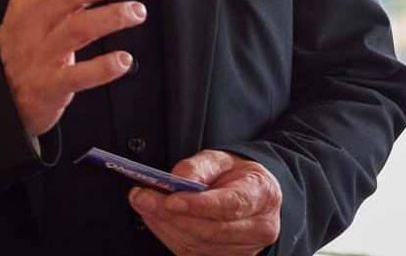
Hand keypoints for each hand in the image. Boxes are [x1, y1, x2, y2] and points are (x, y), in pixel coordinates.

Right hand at [0, 0, 149, 135]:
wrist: (2, 101)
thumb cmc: (29, 52)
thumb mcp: (39, 16)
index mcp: (27, 2)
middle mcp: (30, 25)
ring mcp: (38, 56)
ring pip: (78, 28)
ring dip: (112, 16)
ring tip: (137, 12)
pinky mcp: (48, 86)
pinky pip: (79, 75)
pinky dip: (104, 67)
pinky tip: (124, 60)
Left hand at [129, 150, 281, 255]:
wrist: (251, 196)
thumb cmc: (237, 177)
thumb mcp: (222, 159)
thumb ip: (200, 165)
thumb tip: (178, 179)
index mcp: (262, 195)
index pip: (230, 205)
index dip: (198, 205)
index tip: (170, 199)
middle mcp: (258, 227)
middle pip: (211, 229)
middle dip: (172, 215)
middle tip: (142, 198)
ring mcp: (243, 249)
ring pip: (198, 244)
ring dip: (166, 226)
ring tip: (145, 204)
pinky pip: (192, 253)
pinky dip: (168, 235)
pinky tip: (157, 218)